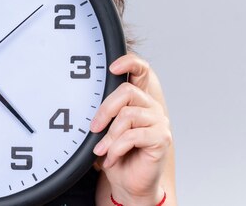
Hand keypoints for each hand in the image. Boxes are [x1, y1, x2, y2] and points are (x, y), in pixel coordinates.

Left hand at [90, 53, 172, 204]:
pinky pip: (134, 136)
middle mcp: (151, 106)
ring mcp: (159, 121)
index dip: (129, 62)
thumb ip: (103, 112)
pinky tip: (111, 158)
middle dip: (104, 110)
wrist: (128, 183)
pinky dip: (116, 148)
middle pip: (126, 91)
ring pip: (127, 115)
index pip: (141, 70)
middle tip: (93, 128)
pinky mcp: (162, 138)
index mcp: (138, 100)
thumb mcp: (104, 130)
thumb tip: (83, 100)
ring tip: (101, 150)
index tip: (111, 67)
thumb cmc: (115, 154)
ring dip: (109, 136)